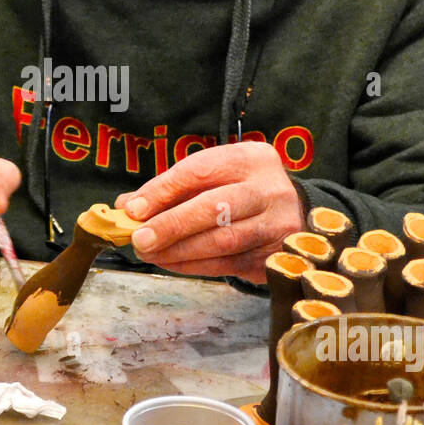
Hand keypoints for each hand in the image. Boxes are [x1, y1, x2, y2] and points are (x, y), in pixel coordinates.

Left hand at [115, 142, 304, 282]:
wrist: (295, 212)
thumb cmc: (242, 189)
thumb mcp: (214, 175)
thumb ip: (173, 187)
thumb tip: (128, 207)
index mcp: (250, 159)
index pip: (200, 171)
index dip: (163, 191)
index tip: (134, 209)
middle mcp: (269, 189)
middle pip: (216, 208)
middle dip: (172, 225)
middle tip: (140, 239)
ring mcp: (277, 225)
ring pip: (223, 241)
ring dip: (179, 250)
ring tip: (149, 253)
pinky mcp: (274, 256)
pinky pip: (227, 264)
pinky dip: (193, 265)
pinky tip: (170, 263)